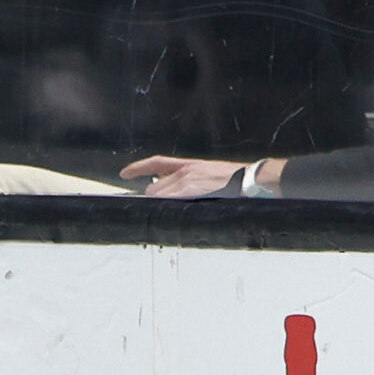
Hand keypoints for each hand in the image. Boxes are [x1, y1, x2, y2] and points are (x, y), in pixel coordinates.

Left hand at [120, 155, 247, 197]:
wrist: (249, 179)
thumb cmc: (233, 180)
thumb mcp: (207, 174)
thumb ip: (187, 180)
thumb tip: (168, 190)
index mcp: (189, 165)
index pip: (157, 162)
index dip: (138, 167)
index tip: (124, 173)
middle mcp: (184, 170)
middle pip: (153, 188)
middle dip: (157, 198)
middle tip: (171, 205)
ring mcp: (185, 180)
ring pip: (158, 196)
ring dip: (163, 205)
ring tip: (183, 207)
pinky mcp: (189, 190)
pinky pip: (167, 201)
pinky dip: (166, 208)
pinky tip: (174, 211)